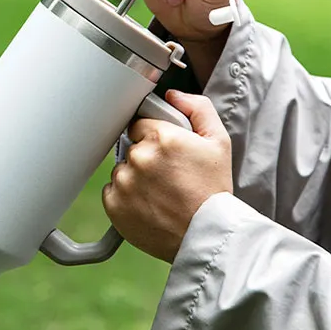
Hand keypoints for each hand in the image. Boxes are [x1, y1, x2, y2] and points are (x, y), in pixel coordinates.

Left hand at [102, 89, 232, 263]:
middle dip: (146, 158)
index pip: (140, 124)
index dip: (154, 137)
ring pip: (122, 170)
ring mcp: (124, 182)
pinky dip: (125, 198)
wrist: (206, 234)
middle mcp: (139, 157)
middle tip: (167, 176)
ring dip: (135, 178)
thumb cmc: (213, 190)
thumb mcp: (219, 141)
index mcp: (162, 136)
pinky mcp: (114, 205)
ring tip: (159, 193)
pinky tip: (148, 205)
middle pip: (131, 147)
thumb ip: (198, 108)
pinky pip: (112, 193)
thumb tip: (173, 95)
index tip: (165, 152)